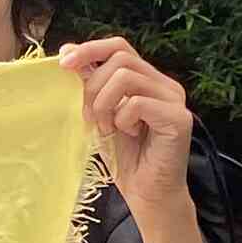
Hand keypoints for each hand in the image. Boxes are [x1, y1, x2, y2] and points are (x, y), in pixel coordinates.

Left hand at [61, 37, 196, 216]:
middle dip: (93, 86)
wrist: (147, 195)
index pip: (119, 47)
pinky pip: (137, 102)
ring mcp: (174, 99)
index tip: (63, 62)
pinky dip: (123, 119)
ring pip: (126, 76)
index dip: (90, 49)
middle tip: (90, 117)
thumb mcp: (100, 115)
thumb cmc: (125, 159)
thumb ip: (91, 85)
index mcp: (148, 80)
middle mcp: (165, 84)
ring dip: (105, 104)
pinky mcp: (178, 118)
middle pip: (120, 58)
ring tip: (108, 128)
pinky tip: (128, 135)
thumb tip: (68, 52)